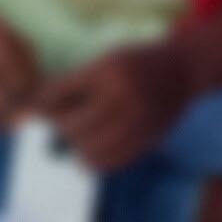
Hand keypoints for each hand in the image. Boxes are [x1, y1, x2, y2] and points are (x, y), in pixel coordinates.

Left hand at [35, 40, 191, 174]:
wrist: (183, 71)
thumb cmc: (137, 63)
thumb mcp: (107, 61)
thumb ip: (78, 84)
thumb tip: (42, 110)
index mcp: (107, 70)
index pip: (60, 93)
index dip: (43, 105)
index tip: (38, 110)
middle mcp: (122, 95)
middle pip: (73, 125)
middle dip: (60, 128)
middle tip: (59, 126)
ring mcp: (136, 120)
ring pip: (90, 148)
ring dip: (77, 147)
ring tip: (77, 139)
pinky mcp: (146, 139)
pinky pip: (111, 160)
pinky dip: (96, 160)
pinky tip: (93, 150)